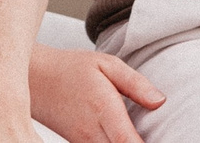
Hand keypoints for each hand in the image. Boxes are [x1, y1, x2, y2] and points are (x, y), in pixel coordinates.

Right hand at [27, 44, 162, 142]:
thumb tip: (160, 101)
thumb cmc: (72, 68)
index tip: (164, 140)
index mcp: (103, 109)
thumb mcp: (106, 64)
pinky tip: (123, 137)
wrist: (35, 78)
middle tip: (157, 135)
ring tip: (137, 133)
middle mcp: (91, 132)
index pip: (127, 142)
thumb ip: (135, 83)